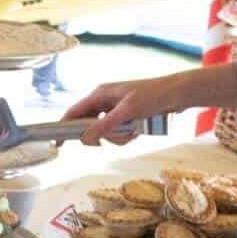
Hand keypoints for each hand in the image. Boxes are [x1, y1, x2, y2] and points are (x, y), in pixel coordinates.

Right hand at [61, 66, 236, 144]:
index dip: (63, 127)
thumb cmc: (153, 96)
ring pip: (104, 133)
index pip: (73, 113)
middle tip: (114, 136)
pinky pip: (117, 133)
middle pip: (88, 127)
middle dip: (101, 136)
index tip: (58, 143)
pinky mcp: (125, 118)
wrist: (178, 94)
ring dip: (117, 137)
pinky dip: (126, 136)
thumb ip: (103, 125)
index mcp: (99, 94)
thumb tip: (84, 139)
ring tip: (133, 130)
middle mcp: (104, 102)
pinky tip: (138, 130)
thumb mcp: (126, 112)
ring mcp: (114, 110)